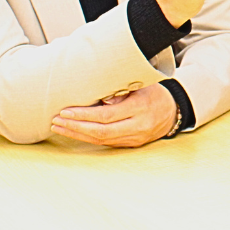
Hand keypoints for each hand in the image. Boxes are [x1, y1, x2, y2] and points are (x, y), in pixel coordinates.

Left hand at [50, 84, 177, 146]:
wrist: (172, 111)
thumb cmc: (154, 93)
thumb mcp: (141, 85)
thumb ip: (121, 91)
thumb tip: (99, 99)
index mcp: (140, 107)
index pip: (106, 115)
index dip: (84, 115)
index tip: (65, 111)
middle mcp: (137, 126)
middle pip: (100, 131)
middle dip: (75, 126)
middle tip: (56, 120)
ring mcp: (134, 138)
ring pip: (100, 139)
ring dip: (77, 134)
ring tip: (59, 127)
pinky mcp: (130, 145)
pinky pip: (105, 142)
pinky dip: (87, 138)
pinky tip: (75, 132)